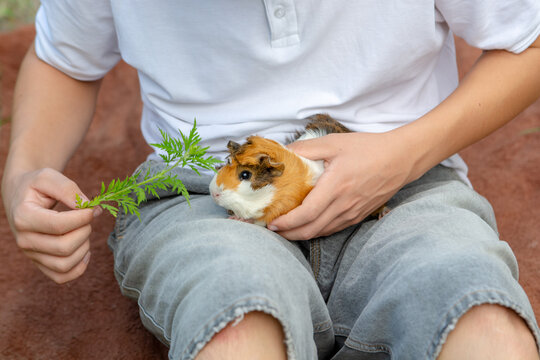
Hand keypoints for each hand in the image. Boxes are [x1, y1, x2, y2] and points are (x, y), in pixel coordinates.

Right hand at [3, 168, 100, 282]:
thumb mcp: (49, 177)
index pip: (58, 226)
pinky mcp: (39, 263)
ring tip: (84, 231)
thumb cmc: (36, 185)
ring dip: (84, 248)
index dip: (82, 218)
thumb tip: (88, 207)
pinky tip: (84, 250)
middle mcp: (24, 240)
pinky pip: (61, 277)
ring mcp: (31, 254)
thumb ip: (68, 189)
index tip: (92, 208)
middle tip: (87, 218)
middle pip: (64, 247)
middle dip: (85, 231)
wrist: (20, 196)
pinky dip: (79, 268)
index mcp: (23, 217)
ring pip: (64, 265)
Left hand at [268, 131, 411, 239]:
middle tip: (273, 231)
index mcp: (335, 187)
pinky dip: (317, 231)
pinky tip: (308, 226)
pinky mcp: (359, 216)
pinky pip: (334, 229)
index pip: (306, 214)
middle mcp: (344, 205)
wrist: (401, 158)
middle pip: (311, 229)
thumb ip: (306, 148)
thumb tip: (283, 153)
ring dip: (302, 235)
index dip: (287, 223)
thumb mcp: (334, 142)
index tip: (272, 223)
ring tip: (286, 230)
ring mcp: (353, 213)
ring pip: (322, 232)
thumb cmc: (368, 148)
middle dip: (289, 234)